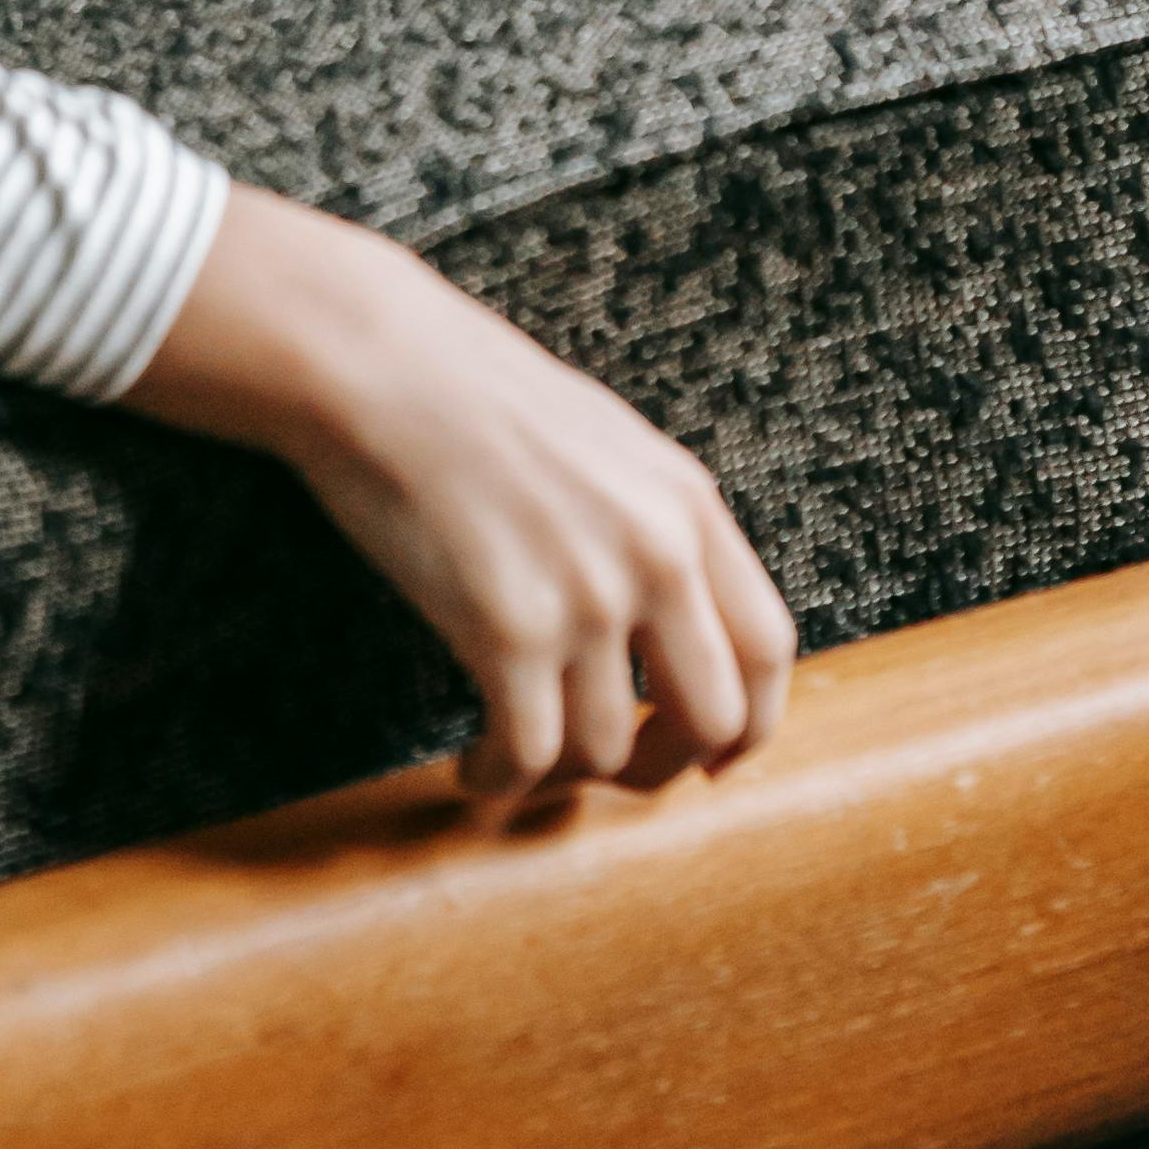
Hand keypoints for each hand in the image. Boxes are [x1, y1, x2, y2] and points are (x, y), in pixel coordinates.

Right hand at [129, 182, 797, 804]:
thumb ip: (654, 525)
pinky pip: (529, 754)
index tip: (712, 757)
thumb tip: (673, 620)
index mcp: (688, 504)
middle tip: (615, 775)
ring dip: (560, 780)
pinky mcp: (509, 628)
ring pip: (608, 750)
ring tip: (510, 763)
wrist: (380, 366)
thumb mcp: (607, 444)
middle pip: (714, 718)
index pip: (768, 647)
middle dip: (664, 768)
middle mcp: (657, 554)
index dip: (750, 725)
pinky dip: (502, 783)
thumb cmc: (472, 394)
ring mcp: (588, 593)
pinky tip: (474, 770)